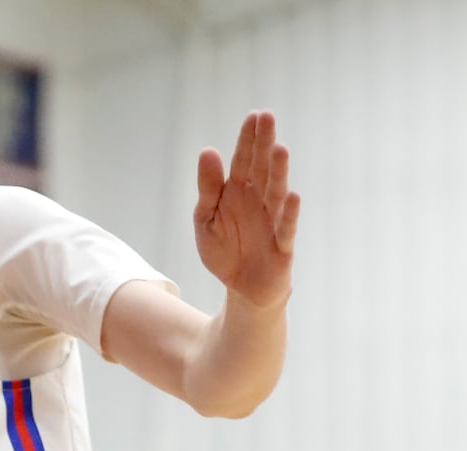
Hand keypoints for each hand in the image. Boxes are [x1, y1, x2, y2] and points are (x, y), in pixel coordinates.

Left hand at [194, 110, 299, 307]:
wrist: (241, 286)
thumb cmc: (226, 250)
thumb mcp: (206, 219)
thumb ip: (208, 189)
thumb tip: (207, 151)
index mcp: (238, 193)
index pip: (244, 161)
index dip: (248, 140)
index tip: (253, 115)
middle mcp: (259, 201)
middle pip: (262, 170)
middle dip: (263, 144)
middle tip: (267, 117)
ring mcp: (272, 221)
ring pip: (276, 193)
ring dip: (278, 172)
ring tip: (278, 149)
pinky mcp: (282, 245)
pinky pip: (286, 228)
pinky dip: (288, 213)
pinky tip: (291, 195)